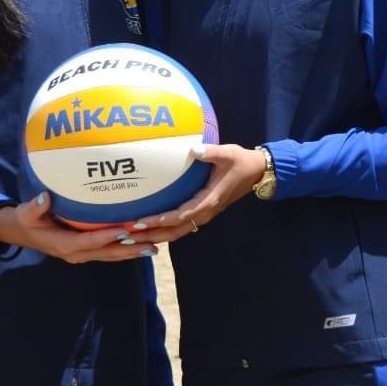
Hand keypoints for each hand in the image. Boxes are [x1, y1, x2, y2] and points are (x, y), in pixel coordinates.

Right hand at [0, 192, 156, 262]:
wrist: (22, 233)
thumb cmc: (25, 221)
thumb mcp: (25, 214)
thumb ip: (34, 207)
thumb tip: (44, 197)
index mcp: (63, 244)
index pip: (88, 242)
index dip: (106, 237)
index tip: (124, 230)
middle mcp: (75, 253)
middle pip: (106, 252)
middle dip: (129, 249)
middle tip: (151, 244)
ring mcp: (82, 254)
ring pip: (111, 255)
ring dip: (132, 252)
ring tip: (154, 248)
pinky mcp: (86, 251)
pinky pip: (109, 252)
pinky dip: (125, 250)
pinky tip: (142, 245)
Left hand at [142, 144, 269, 241]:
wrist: (257, 172)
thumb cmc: (241, 162)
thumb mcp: (228, 153)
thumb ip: (211, 152)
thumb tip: (193, 150)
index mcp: (210, 200)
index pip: (182, 215)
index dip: (162, 220)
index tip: (142, 221)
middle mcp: (206, 211)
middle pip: (175, 231)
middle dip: (152, 234)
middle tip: (128, 234)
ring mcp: (204, 214)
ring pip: (178, 232)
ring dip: (157, 235)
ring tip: (134, 236)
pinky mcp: (203, 211)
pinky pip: (181, 226)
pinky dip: (165, 230)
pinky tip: (151, 228)